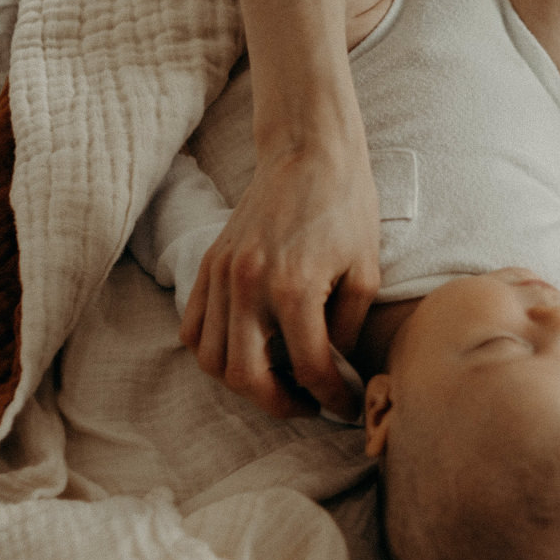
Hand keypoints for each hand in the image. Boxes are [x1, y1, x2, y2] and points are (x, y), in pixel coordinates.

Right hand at [180, 138, 378, 418]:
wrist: (308, 152)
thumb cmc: (346, 207)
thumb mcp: (366, 272)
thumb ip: (348, 330)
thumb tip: (335, 373)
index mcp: (294, 288)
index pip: (309, 369)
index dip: (331, 399)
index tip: (344, 407)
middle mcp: (248, 286)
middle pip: (247, 379)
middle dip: (281, 405)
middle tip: (308, 403)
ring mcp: (221, 276)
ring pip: (212, 361)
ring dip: (244, 383)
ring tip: (278, 382)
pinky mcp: (208, 265)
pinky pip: (193, 329)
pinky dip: (213, 352)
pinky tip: (247, 351)